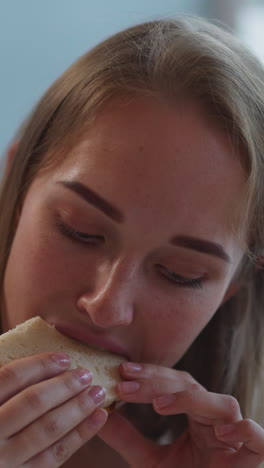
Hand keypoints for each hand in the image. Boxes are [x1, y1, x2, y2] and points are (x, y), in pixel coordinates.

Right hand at [0, 353, 107, 466]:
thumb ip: (8, 384)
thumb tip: (37, 357)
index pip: (11, 377)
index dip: (40, 364)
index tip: (64, 358)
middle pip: (33, 402)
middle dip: (64, 385)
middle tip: (87, 374)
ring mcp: (5, 460)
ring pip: (48, 428)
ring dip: (77, 407)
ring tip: (97, 393)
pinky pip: (55, 455)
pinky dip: (80, 434)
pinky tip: (98, 417)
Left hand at [99, 362, 263, 466]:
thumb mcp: (150, 461)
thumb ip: (127, 438)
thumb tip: (100, 414)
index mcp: (195, 414)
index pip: (175, 383)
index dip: (151, 375)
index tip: (123, 371)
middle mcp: (215, 418)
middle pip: (193, 386)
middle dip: (159, 383)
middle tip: (128, 383)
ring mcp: (235, 436)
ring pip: (224, 404)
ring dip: (192, 400)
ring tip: (159, 407)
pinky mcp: (251, 458)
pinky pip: (256, 438)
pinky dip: (243, 431)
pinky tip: (220, 433)